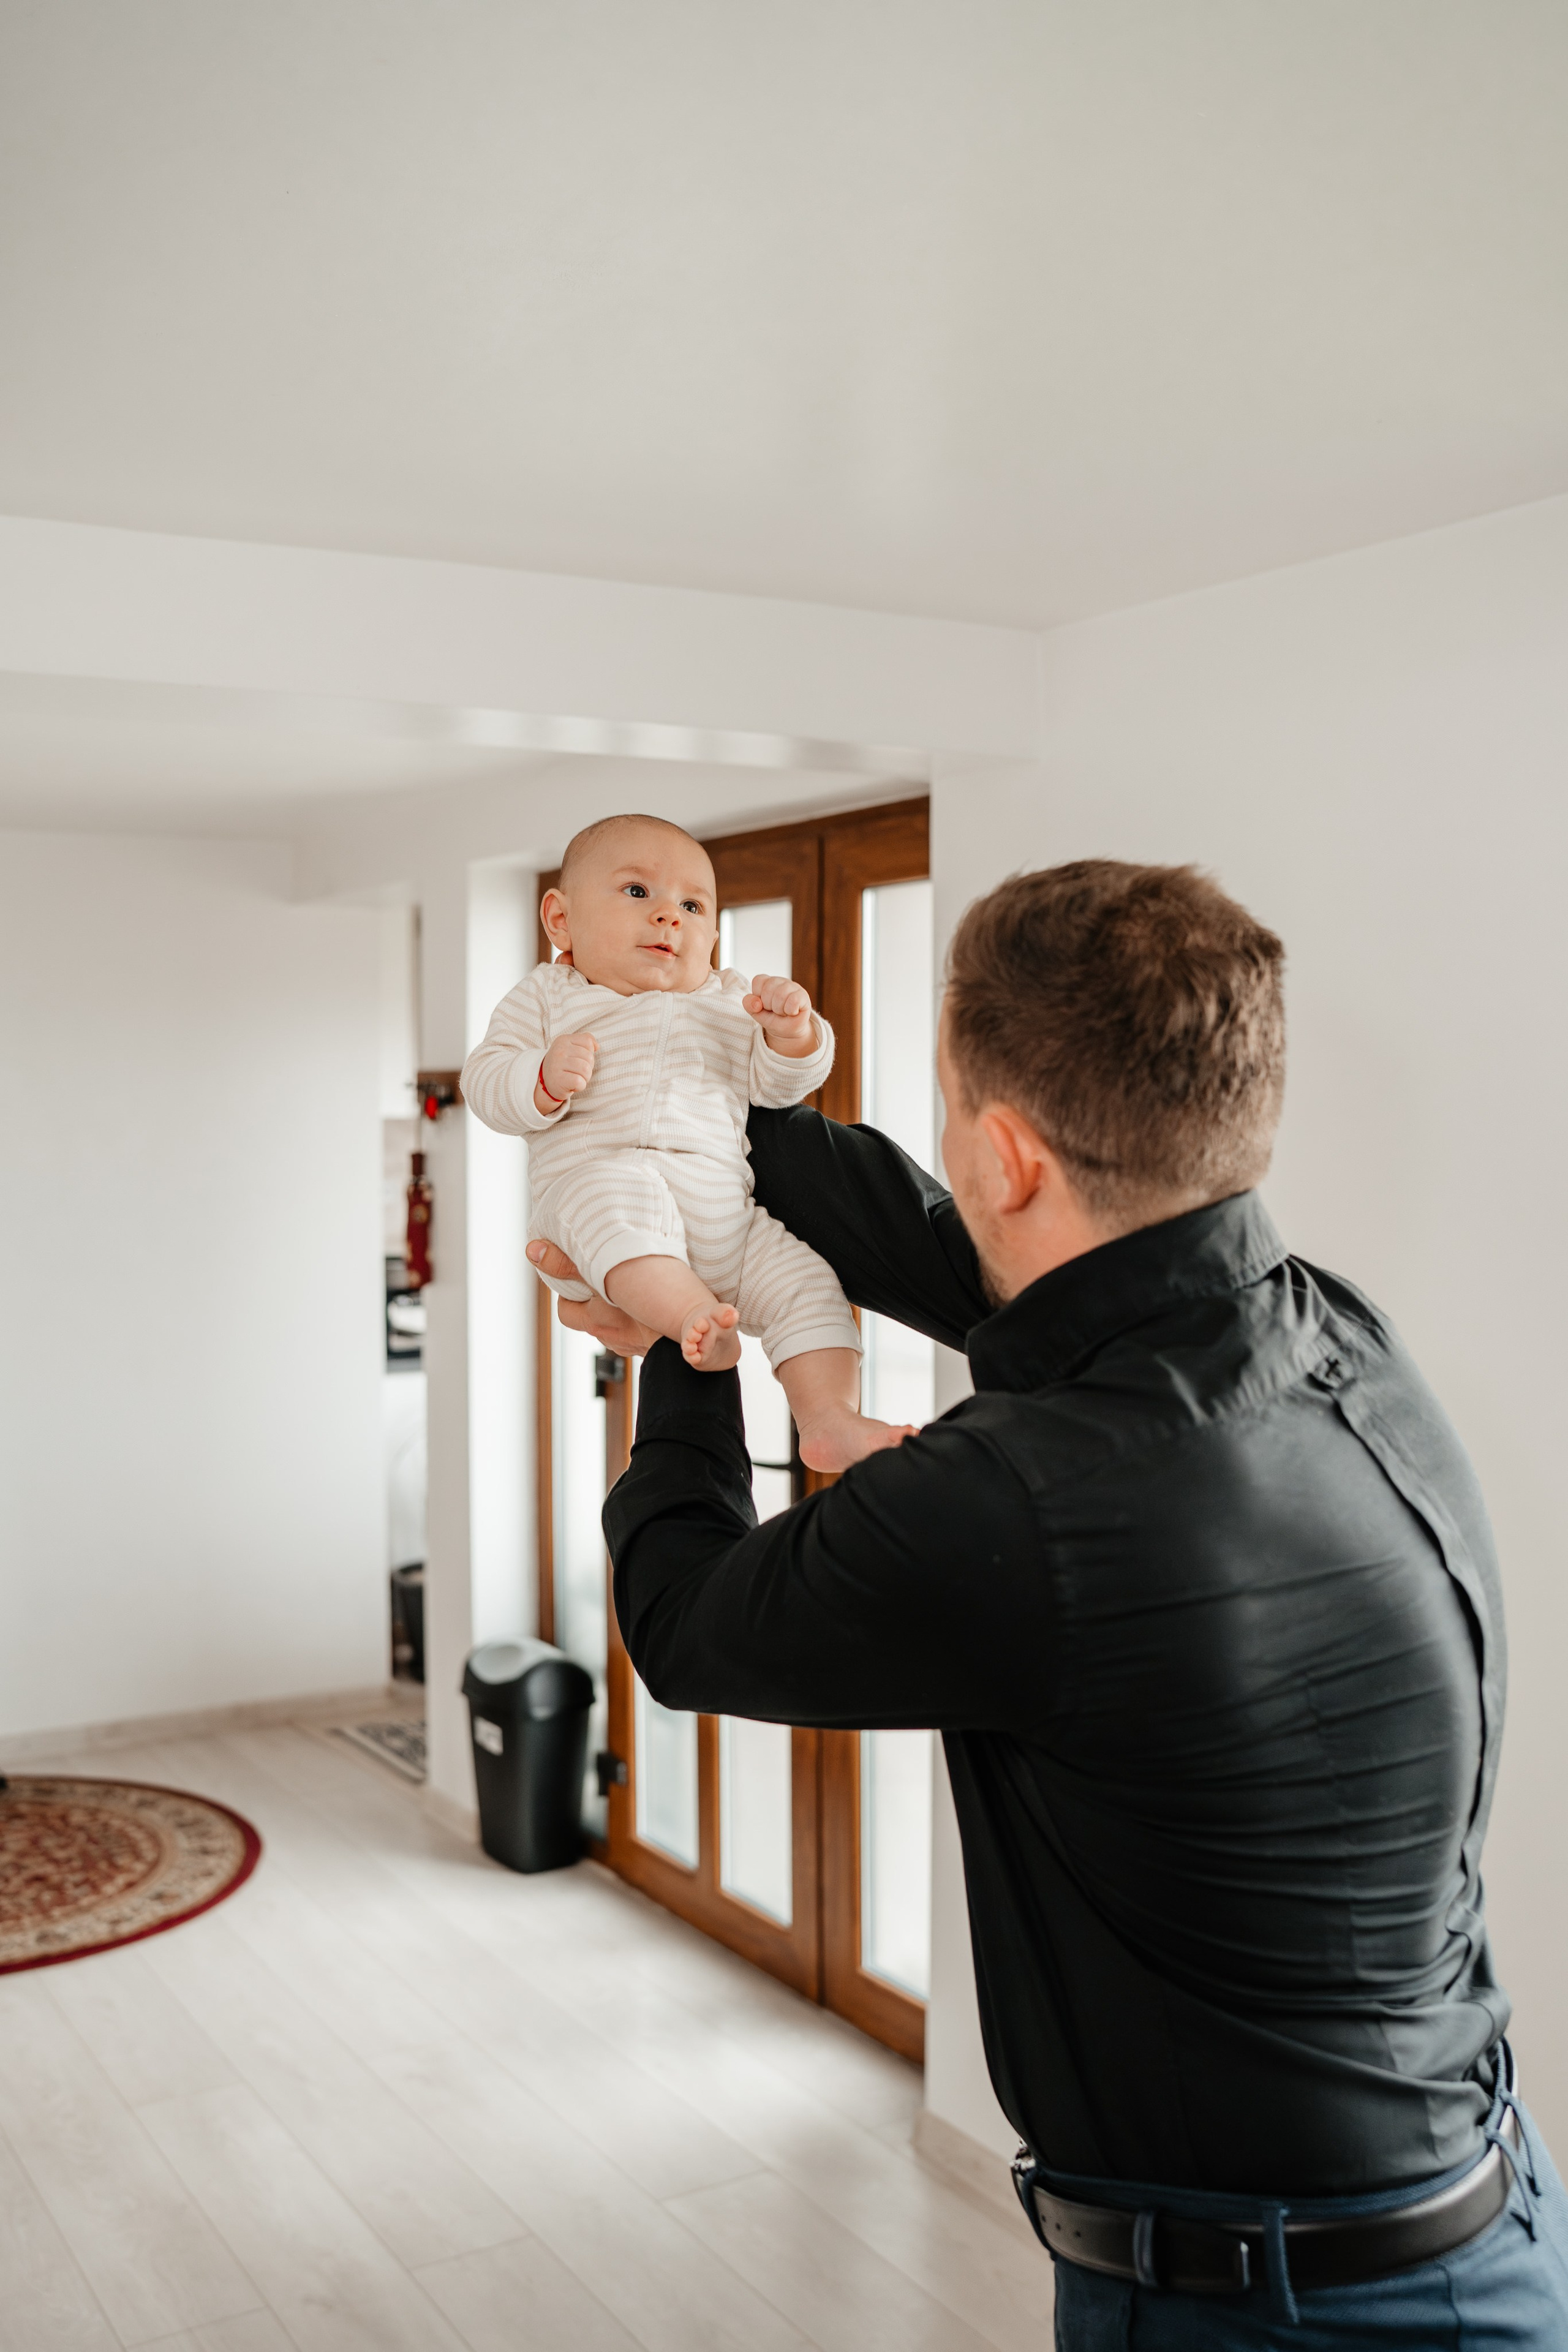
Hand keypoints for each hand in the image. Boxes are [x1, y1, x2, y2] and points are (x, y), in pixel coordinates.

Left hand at [526, 1240, 660, 1355]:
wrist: (692, 1340)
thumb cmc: (648, 1308)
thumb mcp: (604, 1276)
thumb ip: (568, 1263)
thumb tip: (531, 1249)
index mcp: (595, 1320)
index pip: (567, 1310)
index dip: (568, 1293)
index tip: (577, 1276)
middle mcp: (610, 1336)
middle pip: (592, 1318)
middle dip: (596, 1301)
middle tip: (608, 1277)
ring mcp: (632, 1345)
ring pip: (618, 1326)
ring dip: (621, 1311)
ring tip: (633, 1289)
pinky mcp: (655, 1348)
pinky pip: (641, 1333)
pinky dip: (642, 1322)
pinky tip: (653, 1307)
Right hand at [536, 1032, 595, 1112]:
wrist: (546, 1082)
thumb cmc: (563, 1065)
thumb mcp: (571, 1048)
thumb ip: (585, 1041)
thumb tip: (596, 1046)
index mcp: (563, 1040)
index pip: (588, 1043)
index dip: (588, 1053)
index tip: (578, 1059)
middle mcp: (559, 1050)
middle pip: (589, 1057)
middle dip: (587, 1067)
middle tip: (576, 1071)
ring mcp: (557, 1064)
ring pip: (586, 1069)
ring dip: (585, 1077)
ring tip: (575, 1078)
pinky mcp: (559, 1080)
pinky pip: (580, 1082)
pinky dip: (580, 1086)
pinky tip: (572, 1085)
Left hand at [744, 974, 814, 1057]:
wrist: (787, 1032)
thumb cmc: (773, 1019)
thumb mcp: (757, 1014)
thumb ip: (750, 1005)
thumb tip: (756, 1003)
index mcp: (767, 982)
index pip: (758, 981)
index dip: (758, 997)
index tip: (764, 1005)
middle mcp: (780, 981)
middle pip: (768, 990)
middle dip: (769, 1006)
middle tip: (775, 1010)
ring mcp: (793, 986)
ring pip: (780, 995)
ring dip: (779, 1010)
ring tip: (783, 1012)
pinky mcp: (803, 995)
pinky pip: (793, 1000)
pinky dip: (790, 1011)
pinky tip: (792, 1012)